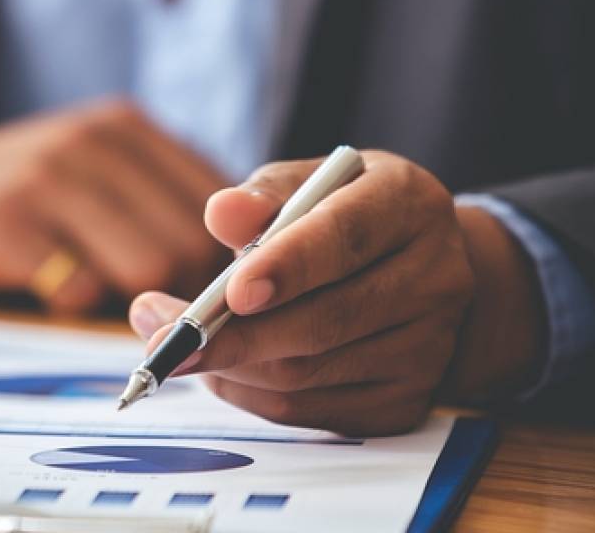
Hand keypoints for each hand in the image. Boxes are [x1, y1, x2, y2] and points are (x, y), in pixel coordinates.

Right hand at [0, 99, 228, 314]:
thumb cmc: (15, 199)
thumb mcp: (91, 172)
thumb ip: (160, 200)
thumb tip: (253, 262)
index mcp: (125, 127)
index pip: (223, 203)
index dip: (226, 259)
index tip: (206, 292)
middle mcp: (90, 140)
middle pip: (191, 242)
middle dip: (183, 292)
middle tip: (156, 313)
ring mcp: (43, 177)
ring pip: (145, 269)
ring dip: (134, 306)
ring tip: (105, 306)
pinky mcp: (0, 223)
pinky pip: (78, 291)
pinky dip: (74, 308)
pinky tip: (49, 293)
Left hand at [129, 151, 546, 435]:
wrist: (423, 271)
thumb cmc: (347, 215)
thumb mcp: (312, 183)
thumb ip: (266, 195)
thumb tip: (220, 212)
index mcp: (408, 206)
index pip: (345, 238)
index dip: (288, 266)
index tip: (232, 290)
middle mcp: (433, 278)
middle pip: (324, 321)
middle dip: (232, 334)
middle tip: (160, 331)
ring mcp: (427, 346)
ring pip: (309, 373)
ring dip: (230, 366)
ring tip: (176, 345)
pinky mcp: (407, 399)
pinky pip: (311, 411)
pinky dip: (251, 395)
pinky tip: (220, 369)